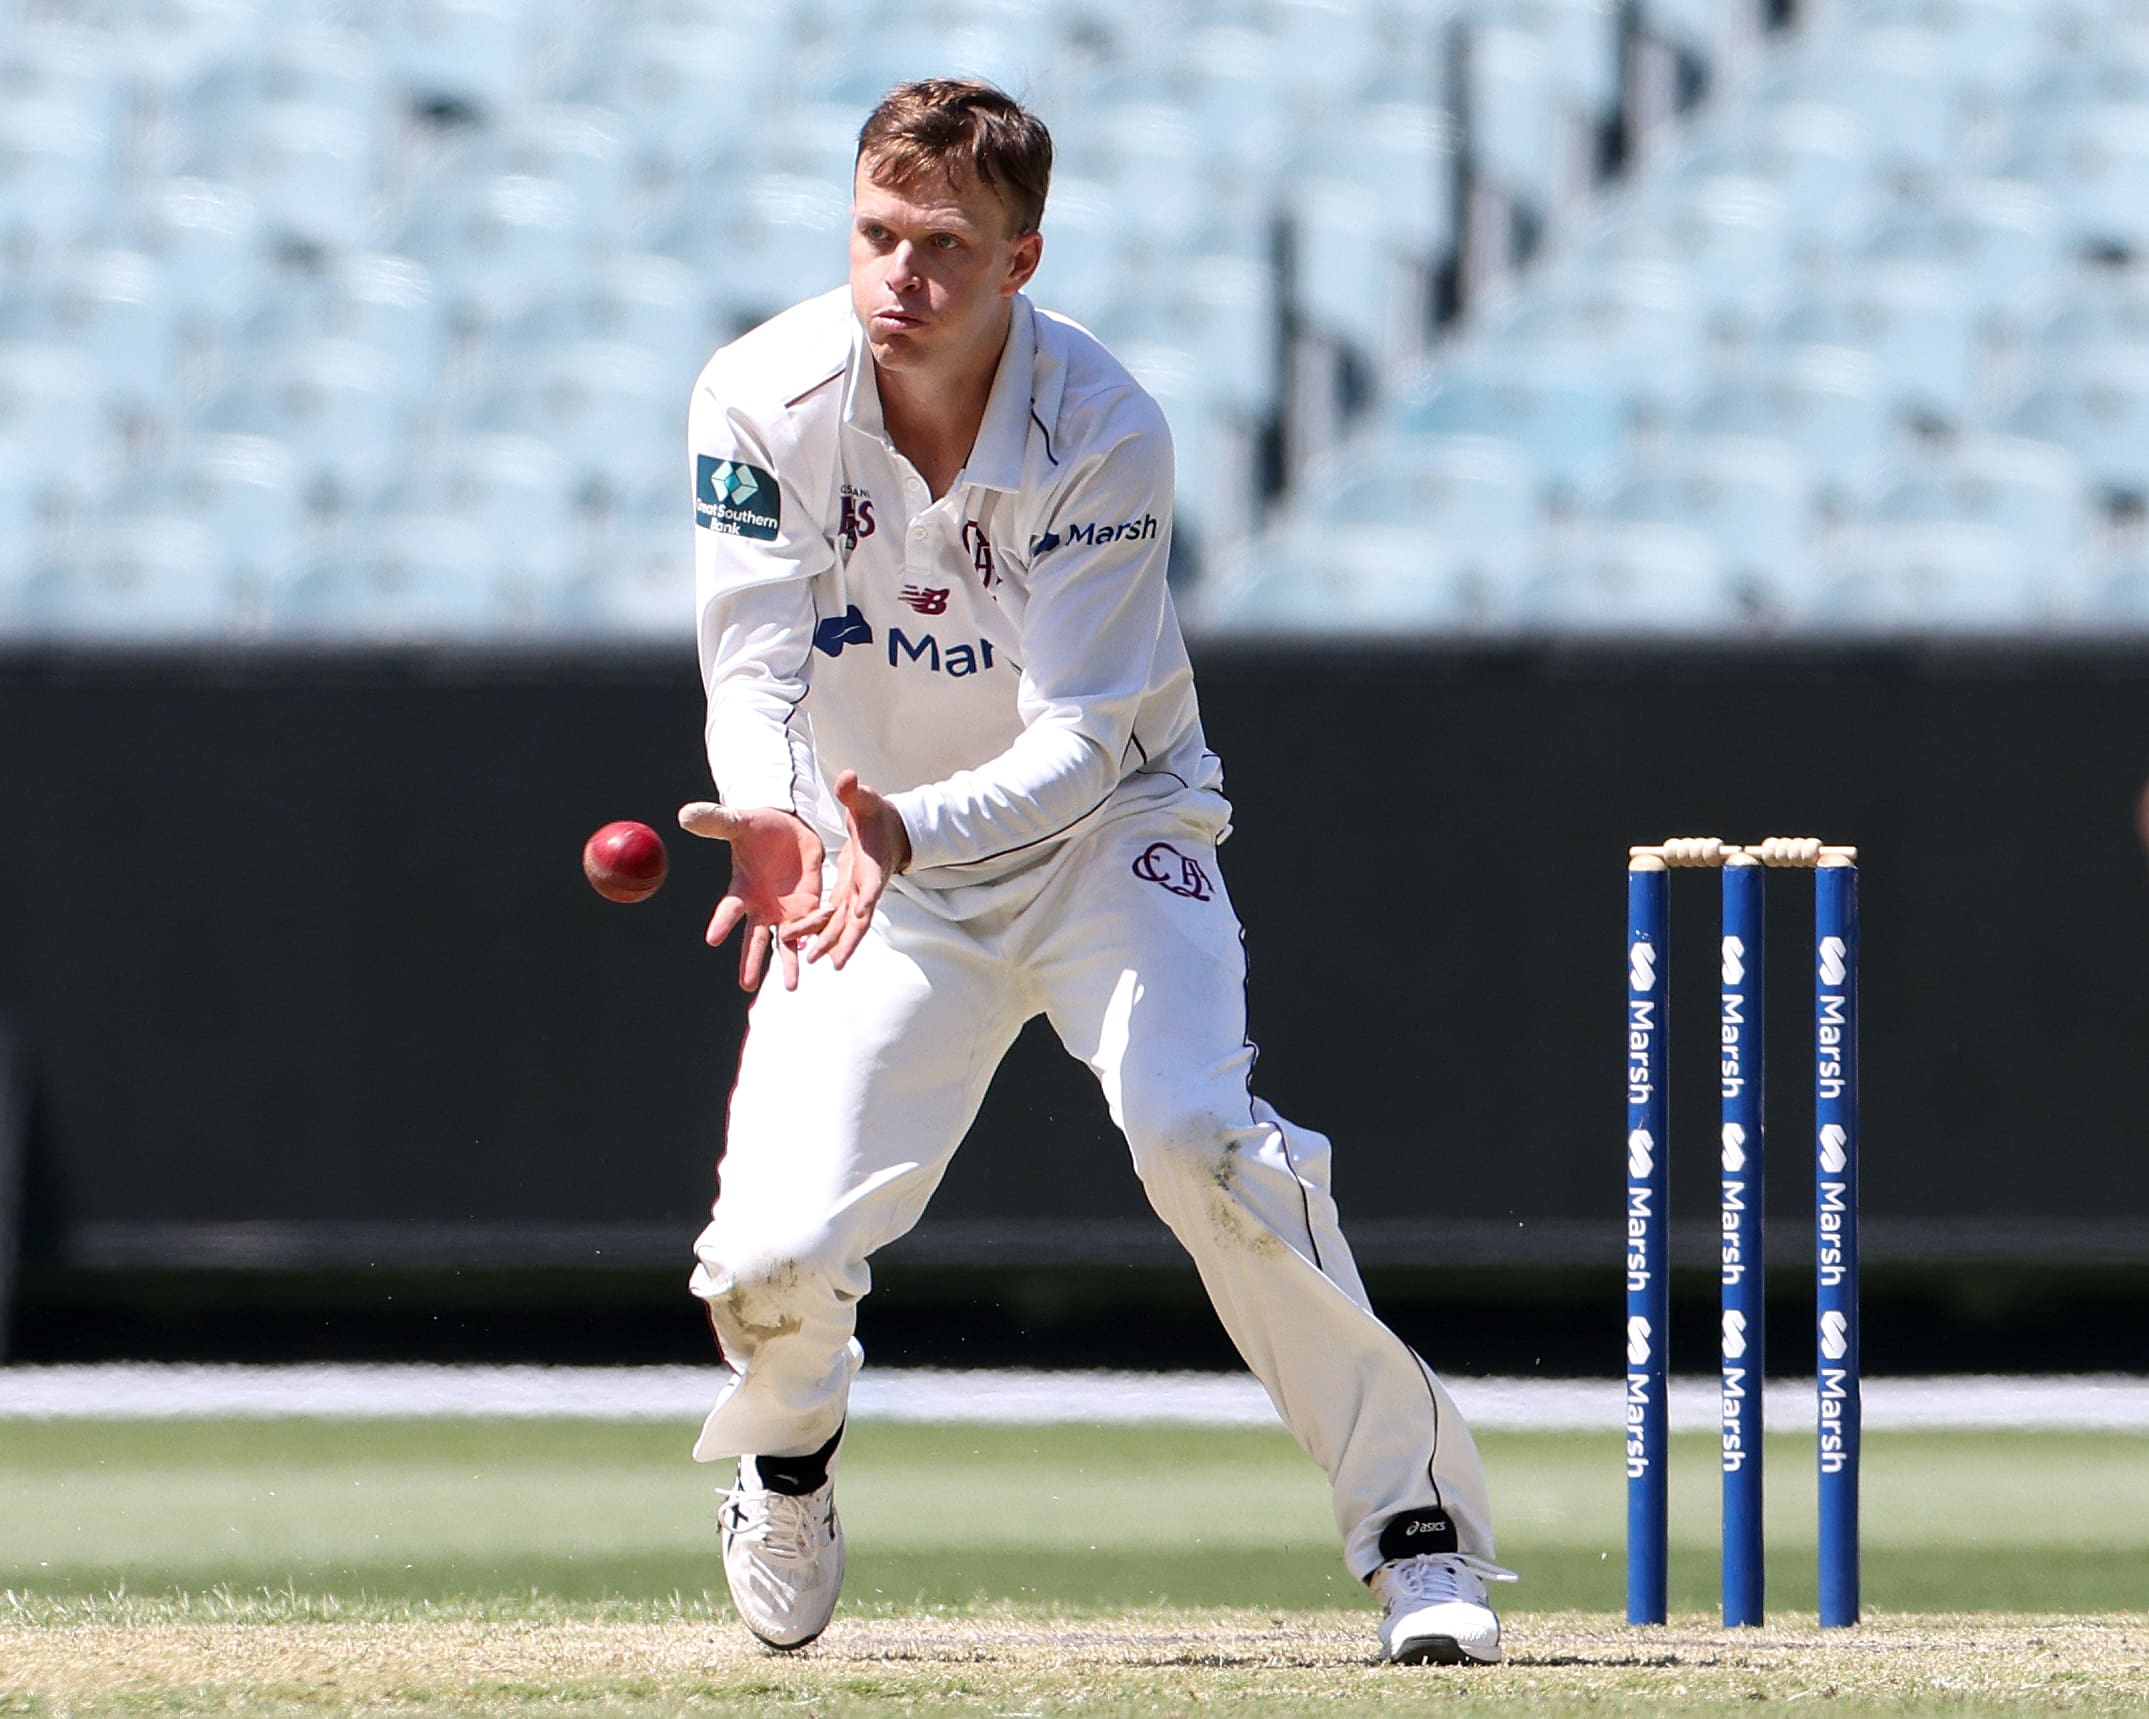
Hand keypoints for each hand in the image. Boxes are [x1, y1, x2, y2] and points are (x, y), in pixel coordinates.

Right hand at [675, 802, 825, 991]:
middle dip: (751, 960)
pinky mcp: (807, 905)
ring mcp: (785, 909)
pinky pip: (813, 925)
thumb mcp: (738, 822)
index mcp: (742, 888)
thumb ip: (715, 821)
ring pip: (786, 942)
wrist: (787, 828)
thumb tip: (684, 815)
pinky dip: (817, 935)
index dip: (721, 922)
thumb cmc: (756, 827)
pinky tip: (821, 955)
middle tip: (747, 986)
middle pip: (755, 938)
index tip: (711, 939)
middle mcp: (761, 906)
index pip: (729, 909)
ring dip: (788, 964)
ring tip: (792, 987)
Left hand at [782, 771, 910, 969]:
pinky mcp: (847, 896)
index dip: (868, 897)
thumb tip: (848, 776)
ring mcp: (857, 894)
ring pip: (845, 924)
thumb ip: (855, 793)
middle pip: (858, 917)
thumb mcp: (867, 801)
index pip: (872, 883)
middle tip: (831, 958)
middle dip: (845, 936)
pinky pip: (835, 920)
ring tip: (814, 961)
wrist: (888, 831)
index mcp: (873, 863)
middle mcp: (866, 885)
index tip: (862, 912)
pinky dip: (824, 934)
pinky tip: (809, 952)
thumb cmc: (877, 815)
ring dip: (831, 942)